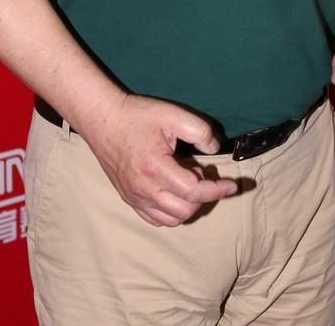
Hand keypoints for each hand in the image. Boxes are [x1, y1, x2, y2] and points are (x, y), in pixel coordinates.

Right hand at [83, 93, 238, 226]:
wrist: (102, 118)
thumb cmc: (137, 115)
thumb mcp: (173, 114)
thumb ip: (200, 131)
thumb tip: (214, 149)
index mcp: (156, 168)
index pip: (194, 192)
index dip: (217, 190)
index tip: (233, 184)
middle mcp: (143, 189)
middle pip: (185, 210)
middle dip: (203, 195)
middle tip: (199, 169)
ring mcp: (133, 197)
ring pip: (171, 219)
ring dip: (188, 205)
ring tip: (185, 179)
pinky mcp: (128, 198)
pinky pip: (155, 219)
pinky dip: (171, 212)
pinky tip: (173, 191)